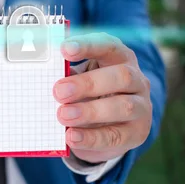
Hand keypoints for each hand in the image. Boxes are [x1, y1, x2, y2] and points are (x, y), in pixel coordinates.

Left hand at [53, 33, 152, 163]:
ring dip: (90, 111)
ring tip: (63, 115)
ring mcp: (141, 107)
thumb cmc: (90, 95)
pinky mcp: (136, 133)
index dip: (88, 46)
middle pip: (120, 76)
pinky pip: (115, 136)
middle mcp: (137, 80)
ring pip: (124, 107)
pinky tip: (71, 137)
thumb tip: (43, 75)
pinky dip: (91, 137)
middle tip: (59, 91)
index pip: (109, 46)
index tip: (64, 49)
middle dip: (87, 83)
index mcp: (120, 59)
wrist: (109, 128)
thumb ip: (67, 76)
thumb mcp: (79, 81)